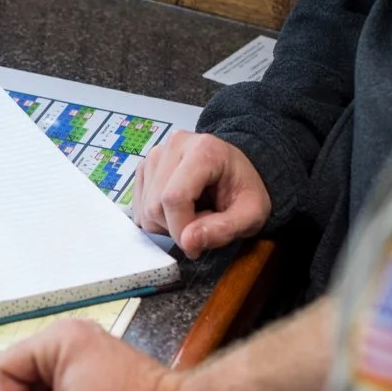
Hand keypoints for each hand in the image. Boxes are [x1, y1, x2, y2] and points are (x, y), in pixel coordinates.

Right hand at [129, 133, 271, 258]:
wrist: (236, 171)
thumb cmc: (244, 190)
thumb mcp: (251, 215)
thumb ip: (223, 230)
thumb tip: (187, 242)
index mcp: (204, 150)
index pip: (174, 198)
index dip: (182, 229)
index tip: (198, 245)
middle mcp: (174, 145)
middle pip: (155, 205)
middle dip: (176, 229)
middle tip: (202, 224)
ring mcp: (156, 155)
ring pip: (145, 209)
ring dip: (166, 225)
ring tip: (193, 213)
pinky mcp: (145, 167)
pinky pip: (139, 207)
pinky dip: (157, 219)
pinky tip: (178, 209)